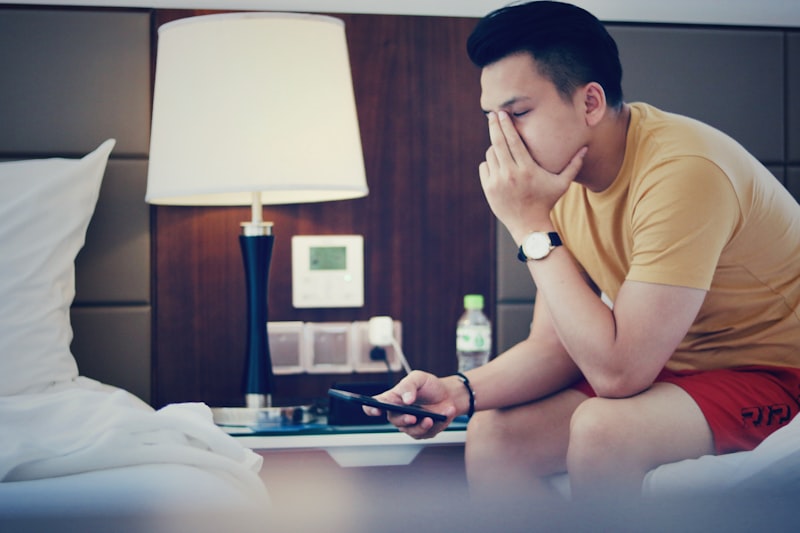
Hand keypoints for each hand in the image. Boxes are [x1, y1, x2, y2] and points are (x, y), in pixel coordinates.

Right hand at [364, 370, 456, 438]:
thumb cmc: (429, 386)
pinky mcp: (423, 432)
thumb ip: (409, 386)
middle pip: (394, 420)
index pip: (374, 405)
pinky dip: (437, 424)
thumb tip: (406, 399)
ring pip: (411, 431)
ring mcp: (410, 425)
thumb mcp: (418, 378)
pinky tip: (445, 413)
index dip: (371, 409)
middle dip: (403, 419)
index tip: (376, 409)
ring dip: (421, 426)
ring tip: (430, 418)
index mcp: (391, 399)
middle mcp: (398, 414)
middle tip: (412, 417)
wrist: (448, 394)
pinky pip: (427, 433)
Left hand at [479, 111, 586, 240]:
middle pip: (498, 143)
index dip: (507, 125)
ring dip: (495, 148)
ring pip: (490, 154)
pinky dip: (490, 163)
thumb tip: (586, 148)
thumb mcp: (562, 184)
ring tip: (502, 149)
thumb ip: (573, 165)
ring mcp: (497, 182)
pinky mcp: (488, 188)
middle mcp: (511, 174)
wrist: (529, 225)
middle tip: (492, 115)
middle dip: (494, 126)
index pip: (513, 141)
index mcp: (527, 169)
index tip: (502, 113)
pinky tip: (498, 165)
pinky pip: (484, 167)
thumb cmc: (546, 201)